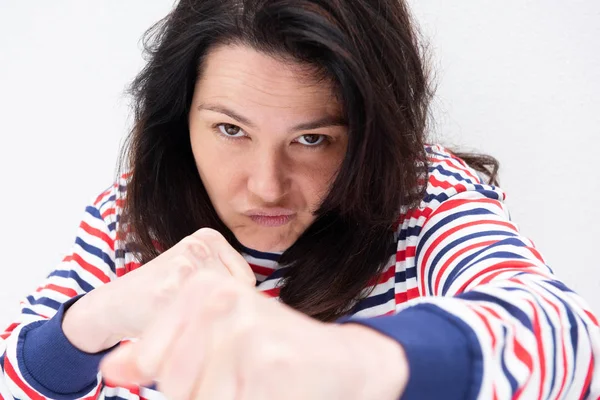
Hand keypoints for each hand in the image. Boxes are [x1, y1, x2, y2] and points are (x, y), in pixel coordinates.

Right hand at [63, 228, 254, 352]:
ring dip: (209, 328)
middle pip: (237, 295)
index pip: (246, 281)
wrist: (113, 306)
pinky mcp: (170, 292)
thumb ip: (229, 280)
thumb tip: (272, 307)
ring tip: (182, 320)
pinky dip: (193, 337)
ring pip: (221, 311)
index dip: (231, 306)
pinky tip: (171, 328)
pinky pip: (201, 324)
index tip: (208, 311)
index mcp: (208, 237)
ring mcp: (184, 267)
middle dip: (223, 317)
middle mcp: (198, 247)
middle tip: (196, 319)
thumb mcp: (197, 272)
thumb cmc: (163, 295)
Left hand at [99, 270, 408, 399]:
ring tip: (259, 384)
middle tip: (245, 376)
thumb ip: (157, 354)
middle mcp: (221, 299)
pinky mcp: (267, 364)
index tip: (220, 364)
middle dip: (207, 393)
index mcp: (203, 286)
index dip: (182, 378)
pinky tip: (273, 391)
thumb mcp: (210, 344)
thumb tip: (110, 369)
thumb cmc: (272, 353)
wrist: (343, 362)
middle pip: (173, 384)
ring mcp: (244, 329)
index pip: (153, 358)